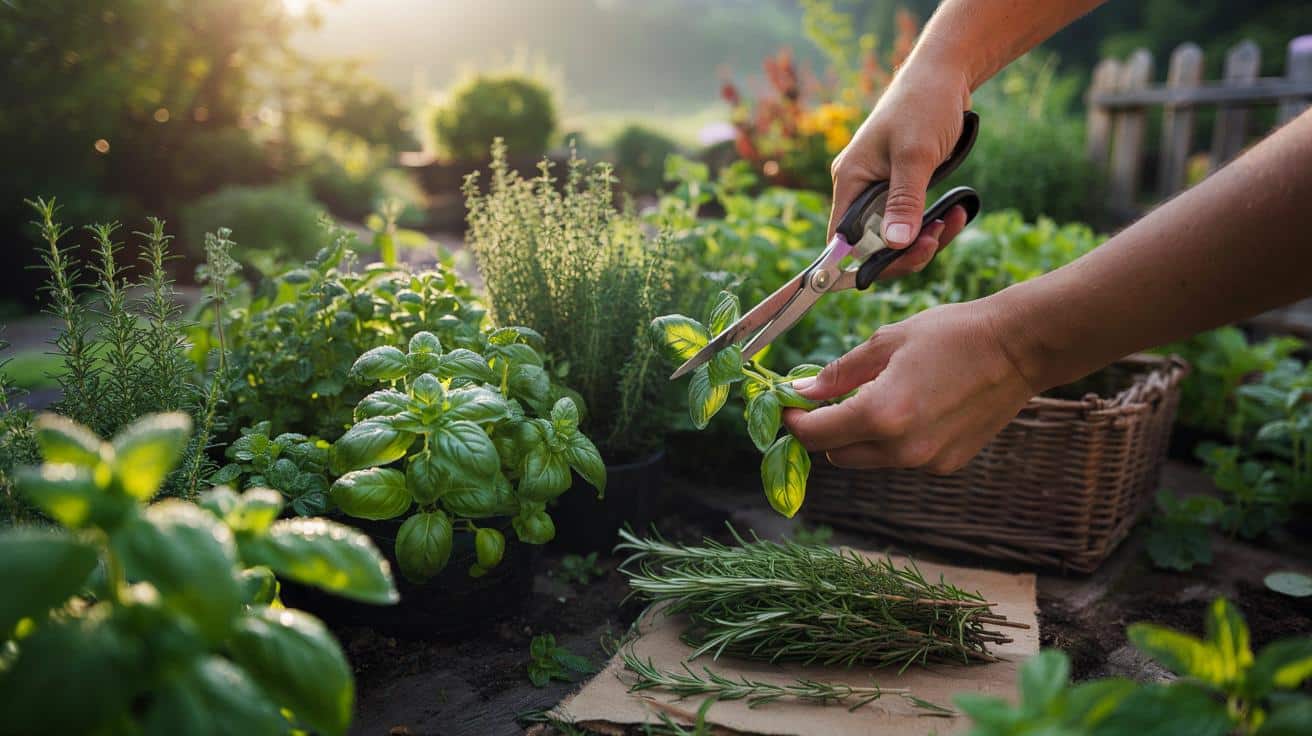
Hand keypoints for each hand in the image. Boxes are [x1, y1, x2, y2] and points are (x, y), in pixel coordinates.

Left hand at [781, 298, 1035, 473]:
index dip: (794, 421)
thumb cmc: (952, 334)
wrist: (1018, 348)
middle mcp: (901, 449)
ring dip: (860, 435)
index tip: (789, 405)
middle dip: (825, 429)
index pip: (816, 435)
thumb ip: (839, 373)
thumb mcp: (886, 342)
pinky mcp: (947, 464)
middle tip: (827, 398)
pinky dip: (894, 440)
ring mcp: (926, 462)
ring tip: (879, 395)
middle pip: (837, 454)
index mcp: (881, 415)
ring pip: (868, 459)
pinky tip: (915, 406)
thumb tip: (802, 391)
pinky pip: (901, 458)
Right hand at [829, 61, 972, 278]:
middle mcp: (860, 188)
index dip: (866, 258)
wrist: (945, 75)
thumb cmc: (924, 104)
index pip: (843, 238)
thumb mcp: (916, 156)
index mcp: (850, 180)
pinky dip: (933, 224)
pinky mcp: (902, 187)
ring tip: (952, 222)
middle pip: (872, 243)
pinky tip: (955, 212)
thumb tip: (894, 245)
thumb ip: (904, 202)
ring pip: (896, 235)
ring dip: (925, 238)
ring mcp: (881, 188)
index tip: (902, 259)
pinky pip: (912, 220)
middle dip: (906, 249)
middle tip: (935, 239)